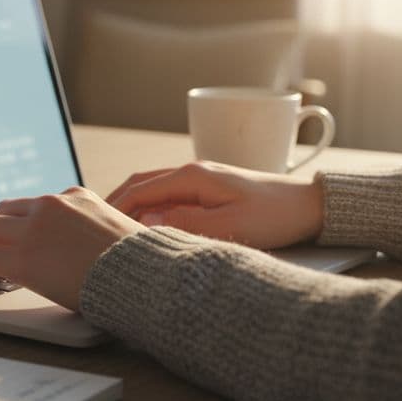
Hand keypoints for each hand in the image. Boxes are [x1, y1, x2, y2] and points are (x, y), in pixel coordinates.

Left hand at [0, 186, 144, 311]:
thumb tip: (92, 250)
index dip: (16, 225)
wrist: (144, 277)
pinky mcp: (23, 256)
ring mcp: (35, 227)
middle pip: (3, 212)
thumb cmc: (140, 266)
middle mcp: (52, 205)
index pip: (33, 206)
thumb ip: (97, 233)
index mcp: (76, 197)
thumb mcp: (119, 234)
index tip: (10, 239)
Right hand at [106, 161, 324, 249]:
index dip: (111, 209)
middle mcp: (193, 172)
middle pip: (140, 184)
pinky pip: (169, 194)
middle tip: (91, 226)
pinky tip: (146, 223)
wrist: (310, 205)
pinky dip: (149, 205)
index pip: (138, 191)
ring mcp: (202, 178)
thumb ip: (185, 224)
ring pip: (153, 187)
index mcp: (192, 177)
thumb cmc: (274, 217)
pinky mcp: (211, 188)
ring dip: (130, 204)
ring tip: (111, 227)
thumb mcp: (229, 226)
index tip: (91, 228)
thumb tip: (146, 223)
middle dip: (113, 203)